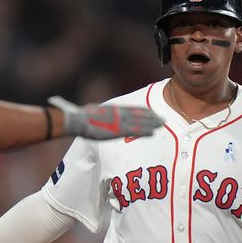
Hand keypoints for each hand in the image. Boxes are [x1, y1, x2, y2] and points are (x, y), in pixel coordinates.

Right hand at [48, 96, 163, 139]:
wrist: (78, 120)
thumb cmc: (81, 117)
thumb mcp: (93, 110)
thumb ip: (100, 112)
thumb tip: (97, 110)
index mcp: (114, 109)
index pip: (133, 109)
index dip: (144, 111)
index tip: (153, 112)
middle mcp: (120, 113)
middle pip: (140, 114)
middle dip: (152, 117)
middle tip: (163, 119)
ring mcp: (120, 121)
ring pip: (141, 122)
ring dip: (152, 123)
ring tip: (162, 124)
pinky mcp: (118, 130)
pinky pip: (135, 131)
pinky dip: (145, 131)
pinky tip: (153, 133)